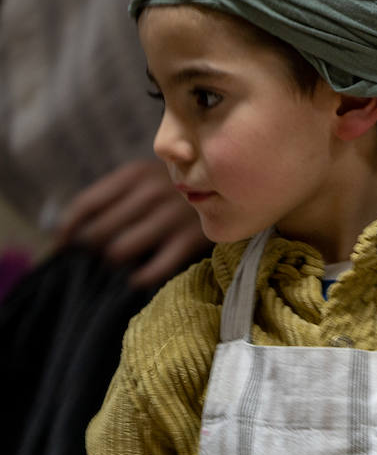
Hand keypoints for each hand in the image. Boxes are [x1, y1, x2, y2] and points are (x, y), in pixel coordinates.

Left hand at [54, 158, 209, 287]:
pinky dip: (141, 278)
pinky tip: (137, 280)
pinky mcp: (191, 238)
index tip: (61, 245)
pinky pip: (155, 268)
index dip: (68, 228)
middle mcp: (151, 192)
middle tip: (96, 257)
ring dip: (114, 262)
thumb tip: (71, 230)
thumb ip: (118, 195)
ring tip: (117, 267)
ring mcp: (172, 216)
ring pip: (120, 250)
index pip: (87, 204)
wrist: (237, 180)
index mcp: (135, 174)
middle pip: (100, 230)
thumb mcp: (150, 177)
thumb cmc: (183, 186)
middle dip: (92, 249)